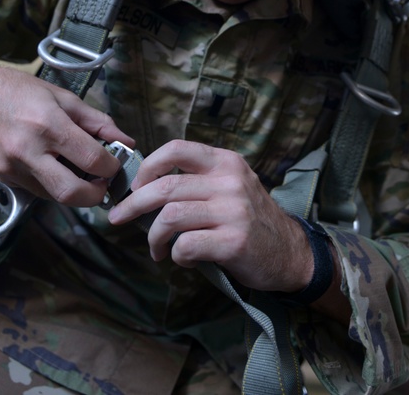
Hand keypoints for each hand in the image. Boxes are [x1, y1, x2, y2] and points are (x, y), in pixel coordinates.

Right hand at [0, 58, 133, 205]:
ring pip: (54, 197)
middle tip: (102, 183)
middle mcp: (28, 151)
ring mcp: (12, 169)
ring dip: (74, 191)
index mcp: (48, 125)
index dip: (112, 167)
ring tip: (79, 171)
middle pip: (72, 194)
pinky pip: (37, 191)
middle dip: (96, 195)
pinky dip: (53, 185)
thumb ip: (96, 121)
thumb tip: (126, 141)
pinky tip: (55, 167)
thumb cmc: (16, 90)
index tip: (115, 164)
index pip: (93, 160)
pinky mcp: (2, 178)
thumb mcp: (61, 97)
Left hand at [107, 140, 312, 292]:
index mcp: (226, 163)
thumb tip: (145, 188)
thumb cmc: (251, 221)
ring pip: (170, 217)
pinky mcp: (233, 241)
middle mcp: (229, 182)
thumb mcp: (231, 187)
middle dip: (133, 205)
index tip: (136, 185)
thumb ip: (198, 181)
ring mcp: (233, 211)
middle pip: (165, 186)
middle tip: (118, 218)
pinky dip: (176, 255)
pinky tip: (183, 259)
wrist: (290, 253)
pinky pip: (186, 246)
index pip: (177, 149)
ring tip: (157, 248)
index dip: (148, 166)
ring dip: (153, 237)